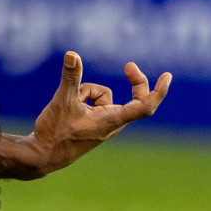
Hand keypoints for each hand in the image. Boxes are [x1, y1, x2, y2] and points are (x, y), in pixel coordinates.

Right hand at [28, 52, 170, 175]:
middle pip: (135, 99)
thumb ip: (70, 77)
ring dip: (88, 92)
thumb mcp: (62, 101)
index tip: (167, 76)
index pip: (145, 106)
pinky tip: (70, 107)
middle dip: (134, 82)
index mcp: (112, 120)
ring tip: (71, 105)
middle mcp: (113, 123)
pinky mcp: (95, 124)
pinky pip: (95, 103)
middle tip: (129, 66)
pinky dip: (84, 99)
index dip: (158, 91)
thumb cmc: (55, 132)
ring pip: (104, 97)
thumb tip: (72, 55)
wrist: (43, 155)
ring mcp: (104, 124)